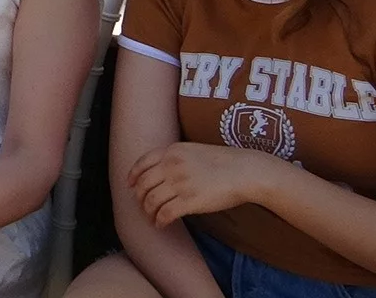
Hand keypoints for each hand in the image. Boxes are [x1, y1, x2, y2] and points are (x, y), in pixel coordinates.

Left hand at [128, 142, 281, 227]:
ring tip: (152, 217)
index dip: (133, 176)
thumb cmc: (224, 162)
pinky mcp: (189, 201)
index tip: (130, 185)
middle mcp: (171, 166)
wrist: (244, 171)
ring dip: (148, 212)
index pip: (142, 163)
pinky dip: (159, 221)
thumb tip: (160, 173)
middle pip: (143, 184)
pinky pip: (165, 214)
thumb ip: (175, 158)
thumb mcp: (193, 150)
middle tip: (143, 206)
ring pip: (151, 201)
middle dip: (140, 198)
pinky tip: (161, 224)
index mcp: (171, 151)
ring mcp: (179, 183)